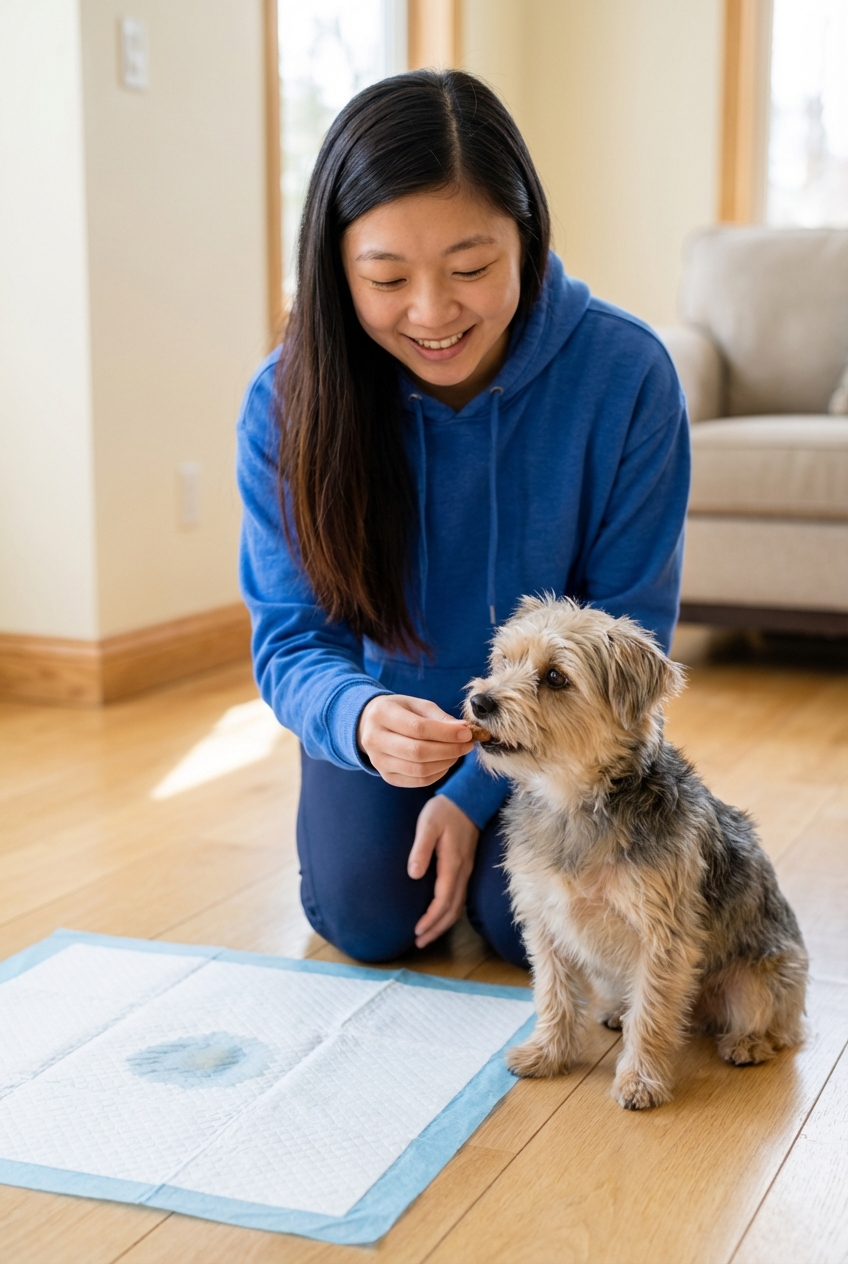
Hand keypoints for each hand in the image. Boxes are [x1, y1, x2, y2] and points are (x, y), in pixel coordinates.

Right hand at [357, 695, 472, 787]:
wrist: (368, 725)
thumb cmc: (398, 711)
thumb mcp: (415, 705)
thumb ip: (439, 717)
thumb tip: (463, 730)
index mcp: (381, 714)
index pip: (418, 728)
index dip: (446, 733)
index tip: (467, 733)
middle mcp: (375, 739)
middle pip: (418, 752)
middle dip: (449, 750)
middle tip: (467, 745)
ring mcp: (378, 761)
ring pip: (419, 769)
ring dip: (446, 763)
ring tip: (457, 752)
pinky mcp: (386, 776)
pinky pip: (417, 781)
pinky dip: (437, 774)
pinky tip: (445, 762)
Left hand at [408, 795, 479, 947]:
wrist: (468, 798)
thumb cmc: (445, 810)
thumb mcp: (428, 825)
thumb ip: (421, 849)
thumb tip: (414, 874)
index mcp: (453, 863)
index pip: (443, 900)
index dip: (431, 919)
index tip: (417, 931)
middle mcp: (463, 871)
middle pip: (453, 909)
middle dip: (436, 928)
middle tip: (419, 942)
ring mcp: (467, 870)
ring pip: (458, 906)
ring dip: (444, 923)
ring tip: (427, 935)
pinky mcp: (466, 867)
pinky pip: (460, 897)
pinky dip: (450, 912)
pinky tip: (440, 915)